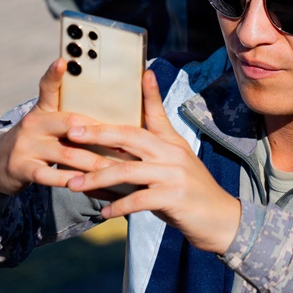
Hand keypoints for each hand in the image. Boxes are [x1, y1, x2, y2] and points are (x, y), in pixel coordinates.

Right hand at [0, 59, 115, 194]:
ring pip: (66, 153)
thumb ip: (69, 118)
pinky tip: (86, 184)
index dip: (55, 74)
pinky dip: (70, 180)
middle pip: (69, 122)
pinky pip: (50, 175)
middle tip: (123, 142)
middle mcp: (34, 123)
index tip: (63, 61)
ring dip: (92, 162)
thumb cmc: (35, 141)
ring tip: (114, 169)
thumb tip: (110, 120)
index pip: (48, 87)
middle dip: (97, 133)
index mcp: (43, 109)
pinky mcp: (22, 168)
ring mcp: (27, 145)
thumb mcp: (46, 123)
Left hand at [64, 70, 241, 253]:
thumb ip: (149, 156)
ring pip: (127, 170)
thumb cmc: (190, 195)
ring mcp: (174, 174)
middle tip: (72, 133)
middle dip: (98, 133)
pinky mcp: (174, 197)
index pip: (156, 113)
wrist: (221, 219)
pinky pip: (138, 199)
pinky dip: (118, 206)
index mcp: (172, 143)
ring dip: (96, 178)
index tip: (142, 73)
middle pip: (130, 136)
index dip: (149, 93)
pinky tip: (103, 212)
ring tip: (73, 184)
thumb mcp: (174, 167)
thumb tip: (117, 150)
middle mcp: (172, 154)